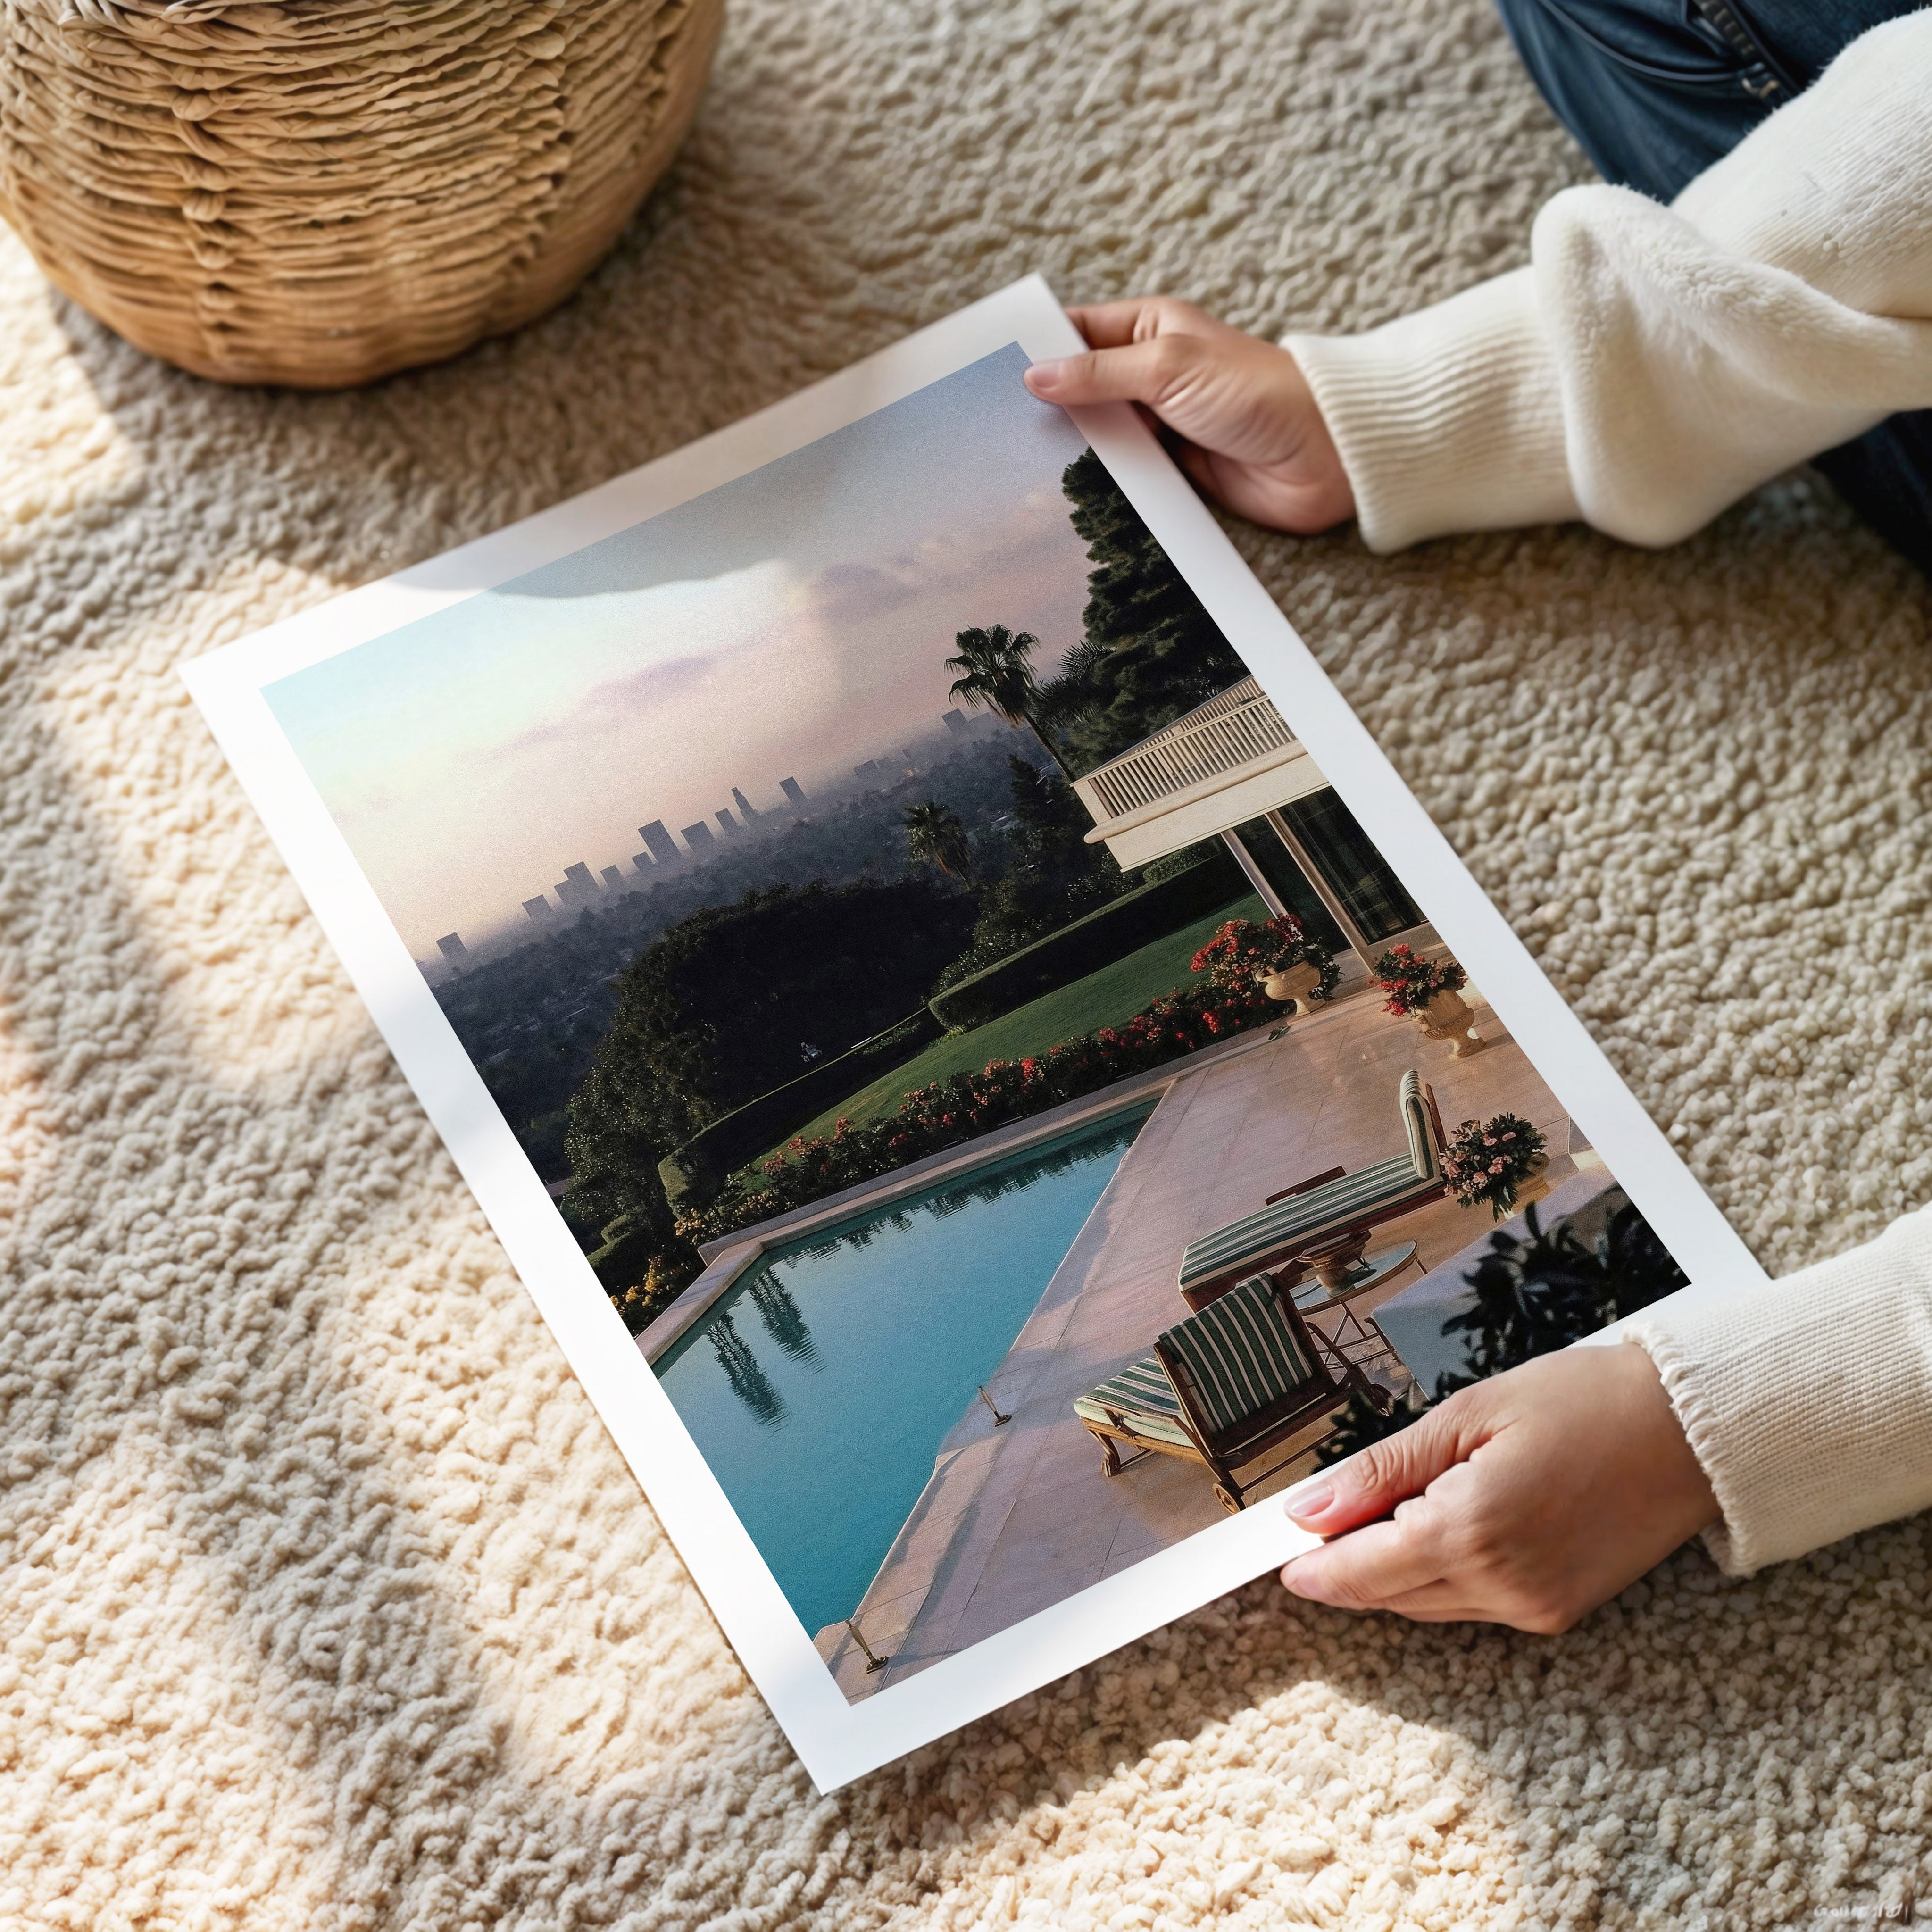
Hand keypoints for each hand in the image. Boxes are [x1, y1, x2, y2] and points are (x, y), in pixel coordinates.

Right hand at [1022, 297, 1353, 534]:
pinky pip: (1124, 476)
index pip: (1077, 333)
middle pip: (1081, 389)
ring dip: (1070, 452)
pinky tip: (1064, 497)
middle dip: (1045, 408)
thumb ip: (1099, 373)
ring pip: (1098, 437)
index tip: (992, 373)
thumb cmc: (1257, 392)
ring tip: (1016, 468)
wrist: (1321, 455)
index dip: (1037, 349)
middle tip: (993, 429)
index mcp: (1150, 329)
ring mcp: (1160, 424)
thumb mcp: (1168, 367)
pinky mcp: (1172, 470)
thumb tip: (1036, 375)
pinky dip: (1100, 484)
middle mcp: (1151, 374)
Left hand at [1278, 1344, 1719, 1632]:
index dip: (1315, 1567)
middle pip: (1390, 1594)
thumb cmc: (1583, 1402)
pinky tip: (1438, 1530)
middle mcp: (1502, 1586)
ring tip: (1379, 1518)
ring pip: (1428, 1605)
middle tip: (1319, 1527)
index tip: (1280, 1559)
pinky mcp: (1559, 1612)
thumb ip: (1383, 1470)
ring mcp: (1535, 1607)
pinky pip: (1473, 1606)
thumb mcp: (1468, 1415)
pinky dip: (1442, 1576)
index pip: (1362, 1571)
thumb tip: (1309, 1510)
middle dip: (1348, 1565)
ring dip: (1393, 1571)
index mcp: (1471, 1531)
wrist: (1690, 1431)